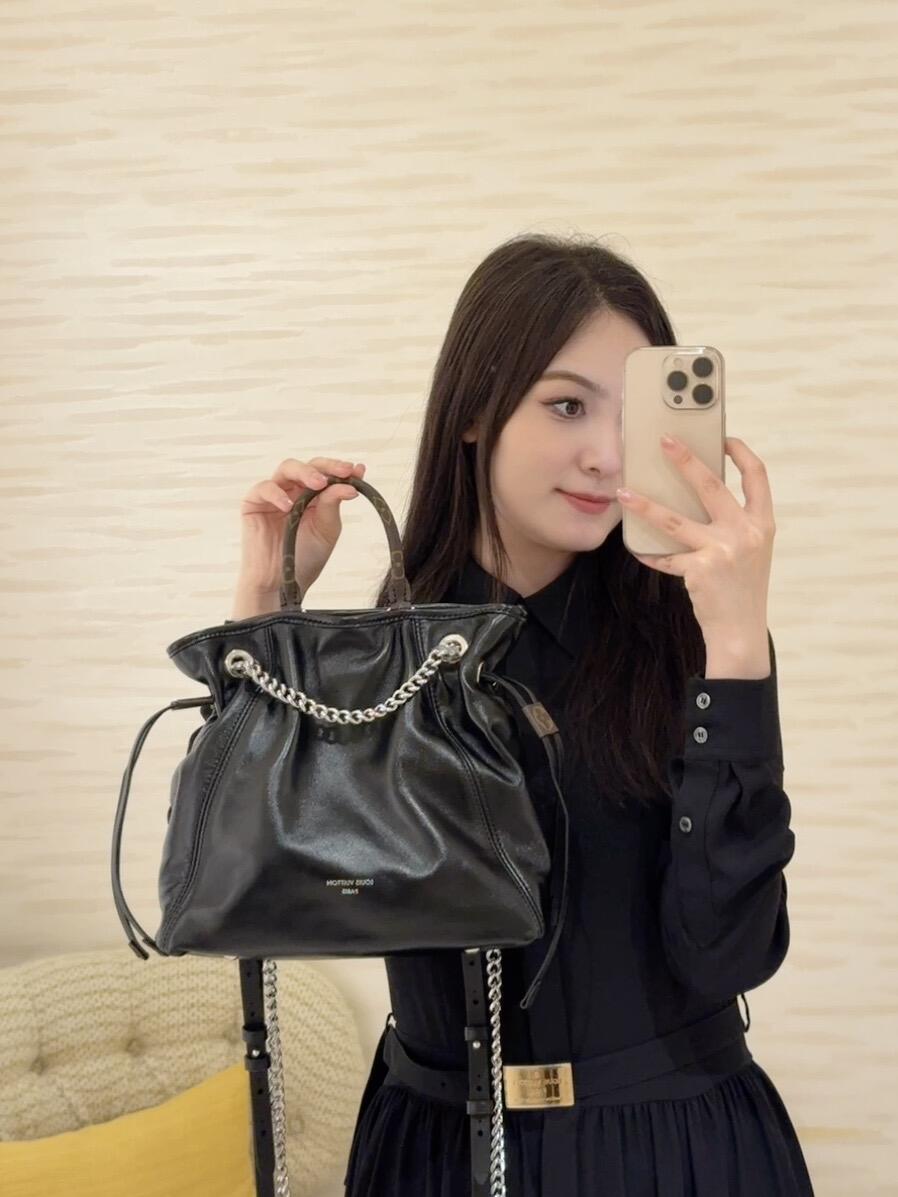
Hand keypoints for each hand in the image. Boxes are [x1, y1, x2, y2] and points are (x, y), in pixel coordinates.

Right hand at [236, 456, 365, 598]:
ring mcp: (274, 495)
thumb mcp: (326, 530)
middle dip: (327, 466)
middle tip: (343, 472)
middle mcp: (294, 490)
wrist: (282, 583)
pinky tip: (289, 507)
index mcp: (313, 496)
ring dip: (305, 472)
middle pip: (309, 466)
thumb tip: (350, 485)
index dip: (341, 469)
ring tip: (319, 483)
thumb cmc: (305, 557)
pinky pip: (263, 488)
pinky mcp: (253, 503)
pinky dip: (276, 494)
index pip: (327, 473)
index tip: (358, 471)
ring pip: (287, 468)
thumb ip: (333, 505)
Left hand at [618, 435, 775, 644]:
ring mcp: (723, 550)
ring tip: (623, 493)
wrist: (741, 630)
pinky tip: (636, 548)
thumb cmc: (742, 588)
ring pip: (674, 520)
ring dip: (645, 505)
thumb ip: (733, 523)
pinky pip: (665, 556)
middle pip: (711, 486)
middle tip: (664, 441)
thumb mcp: (750, 550)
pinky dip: (649, 553)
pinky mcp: (699, 569)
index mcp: (763, 523)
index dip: (741, 453)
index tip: (723, 438)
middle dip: (685, 460)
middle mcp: (746, 533)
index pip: (758, 476)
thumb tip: (695, 496)